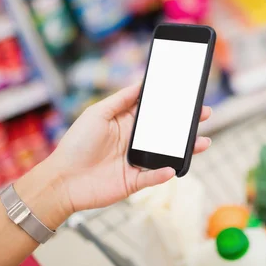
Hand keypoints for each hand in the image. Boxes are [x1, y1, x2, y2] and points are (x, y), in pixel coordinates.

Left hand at [15, 83, 211, 228]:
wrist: (61, 179)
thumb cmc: (76, 144)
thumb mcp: (97, 113)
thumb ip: (121, 100)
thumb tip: (141, 83)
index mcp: (126, 123)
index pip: (154, 112)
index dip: (171, 104)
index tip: (188, 95)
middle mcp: (134, 141)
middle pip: (166, 132)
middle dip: (186, 124)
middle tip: (203, 113)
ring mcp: (136, 162)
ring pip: (167, 154)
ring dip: (185, 149)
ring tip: (203, 142)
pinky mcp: (134, 182)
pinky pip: (153, 177)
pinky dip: (164, 174)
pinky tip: (173, 167)